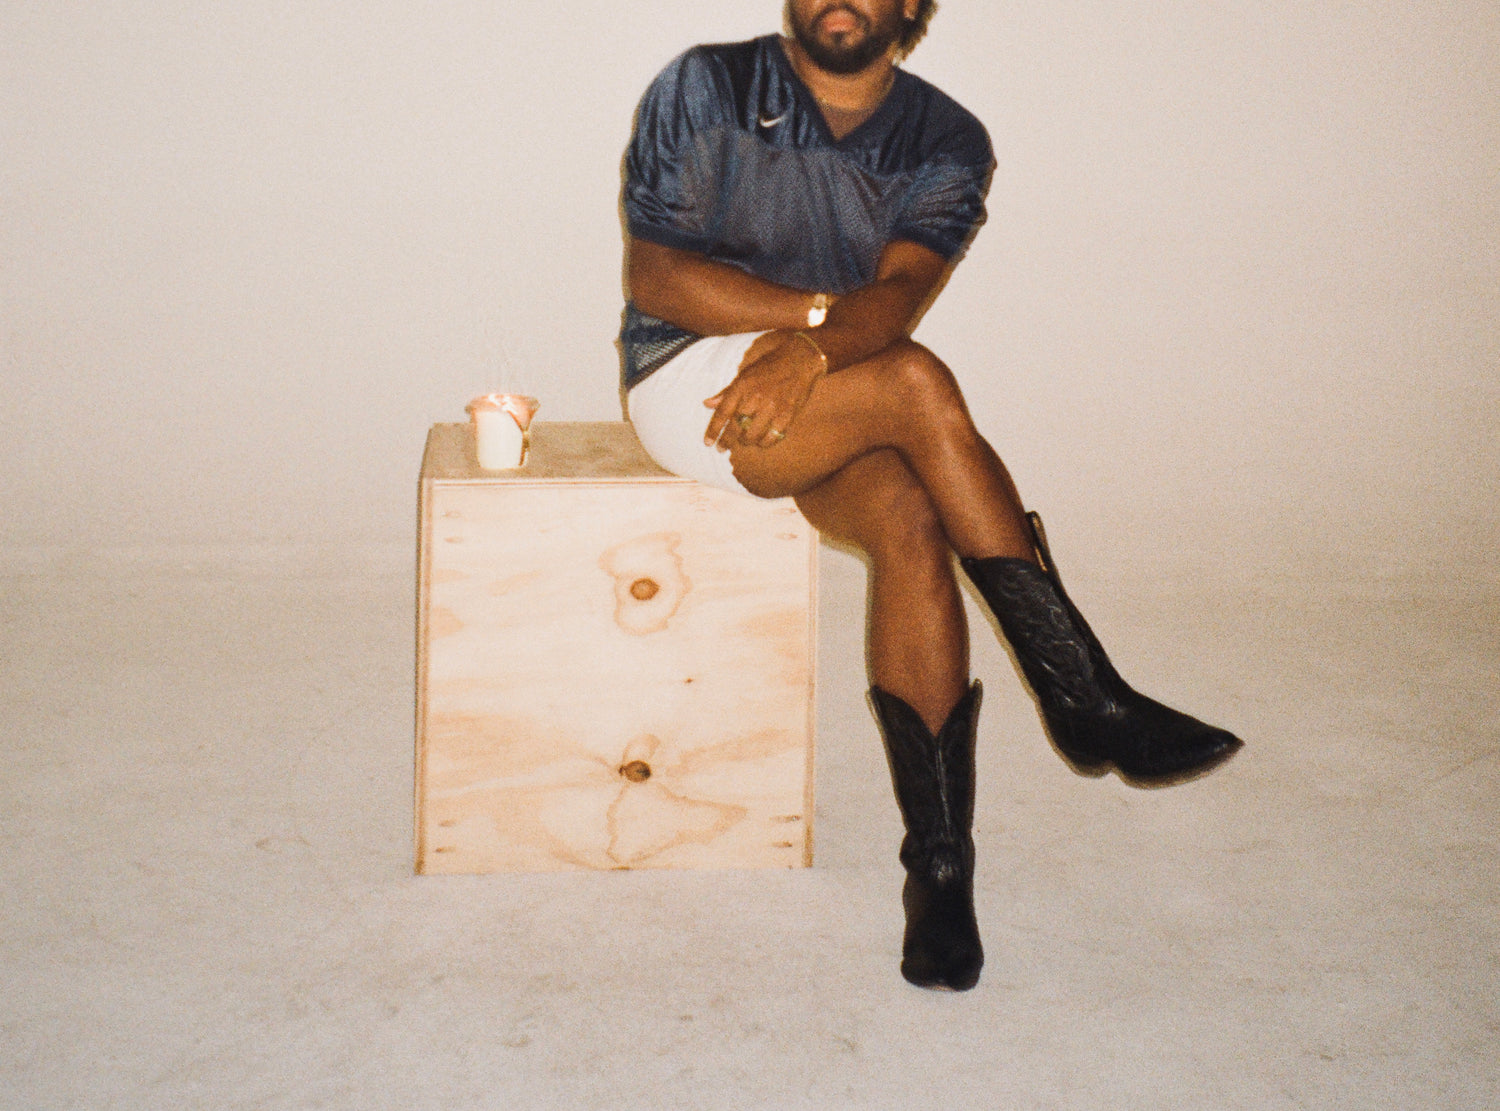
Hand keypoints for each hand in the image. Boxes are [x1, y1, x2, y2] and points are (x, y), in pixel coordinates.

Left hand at [703, 331, 825, 450]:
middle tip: (722, 448)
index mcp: (742, 386)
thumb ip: (727, 392)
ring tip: (745, 441)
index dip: (713, 430)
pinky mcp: (787, 415)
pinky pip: (772, 438)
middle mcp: (755, 397)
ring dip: (746, 442)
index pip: (723, 412)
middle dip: (727, 441)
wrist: (799, 359)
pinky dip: (765, 443)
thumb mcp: (744, 374)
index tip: (708, 443)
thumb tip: (707, 404)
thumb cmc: (769, 366)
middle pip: (735, 427)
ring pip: (752, 435)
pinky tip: (762, 441)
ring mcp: (772, 407)